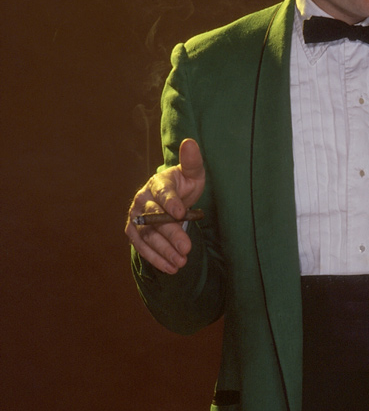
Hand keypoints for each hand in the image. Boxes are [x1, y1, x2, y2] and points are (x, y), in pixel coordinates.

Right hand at [125, 138, 205, 273]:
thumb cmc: (184, 184)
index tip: (181, 213)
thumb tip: (190, 142)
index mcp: (157, 183)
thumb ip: (192, 161)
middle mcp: (142, 199)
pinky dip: (155, 258)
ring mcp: (136, 217)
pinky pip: (142, 247)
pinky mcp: (133, 231)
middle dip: (171, 234)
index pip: (163, 193)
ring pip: (148, 236)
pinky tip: (171, 268)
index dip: (170, 203)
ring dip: (164, 251)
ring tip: (181, 263)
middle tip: (187, 248)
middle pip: (155, 219)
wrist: (171, 198)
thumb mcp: (193, 173)